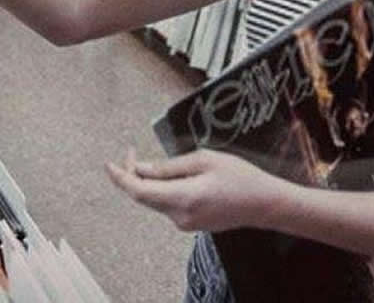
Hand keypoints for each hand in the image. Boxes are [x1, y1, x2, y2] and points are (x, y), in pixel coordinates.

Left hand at [106, 148, 278, 232]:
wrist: (265, 204)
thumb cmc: (240, 177)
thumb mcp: (204, 160)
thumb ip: (170, 166)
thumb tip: (142, 168)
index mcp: (183, 198)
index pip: (139, 191)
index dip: (120, 177)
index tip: (108, 163)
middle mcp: (180, 216)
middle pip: (144, 197)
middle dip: (132, 175)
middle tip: (130, 151)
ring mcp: (186, 223)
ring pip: (155, 200)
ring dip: (147, 181)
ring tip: (148, 159)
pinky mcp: (192, 223)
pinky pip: (167, 204)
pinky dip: (160, 189)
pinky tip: (167, 174)